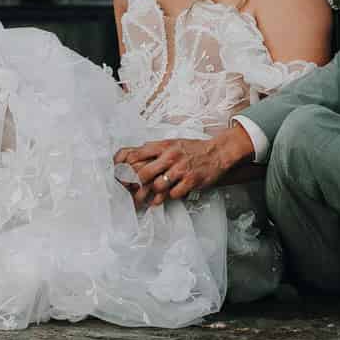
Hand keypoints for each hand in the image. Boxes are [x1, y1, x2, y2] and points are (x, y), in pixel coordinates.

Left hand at [114, 128, 252, 206]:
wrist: (217, 152)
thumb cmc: (193, 149)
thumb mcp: (173, 143)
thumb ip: (155, 150)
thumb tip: (133, 157)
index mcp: (164, 145)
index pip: (138, 154)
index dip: (126, 166)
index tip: (121, 175)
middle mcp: (171, 156)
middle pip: (144, 173)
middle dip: (137, 184)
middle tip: (135, 191)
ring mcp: (181, 168)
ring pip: (158, 185)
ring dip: (155, 192)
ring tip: (154, 195)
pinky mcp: (191, 180)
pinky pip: (173, 194)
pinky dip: (170, 196)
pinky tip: (172, 193)